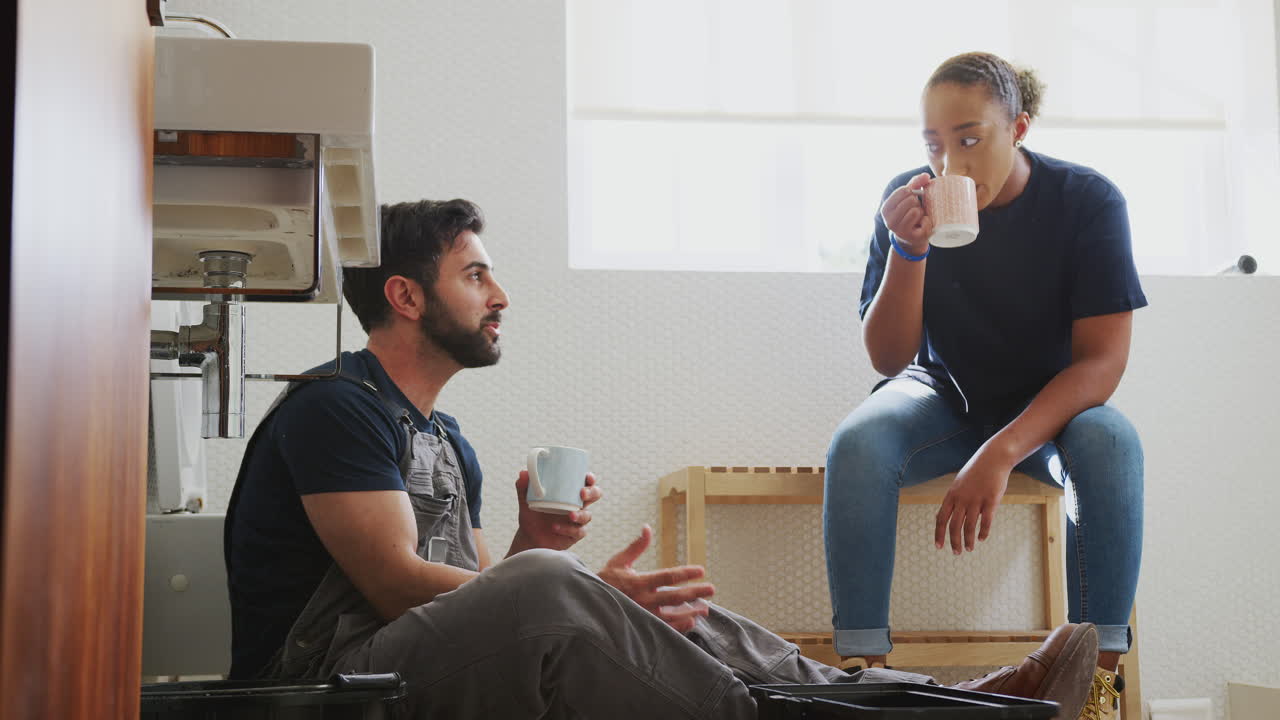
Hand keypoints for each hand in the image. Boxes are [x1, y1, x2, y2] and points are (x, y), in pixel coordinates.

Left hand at [513, 470, 601, 550]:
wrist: (528, 537)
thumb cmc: (531, 515)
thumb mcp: (525, 500)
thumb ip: (523, 487)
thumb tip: (523, 473)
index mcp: (570, 492)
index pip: (585, 482)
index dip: (590, 478)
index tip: (587, 476)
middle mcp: (577, 504)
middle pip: (595, 495)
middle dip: (592, 492)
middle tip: (582, 493)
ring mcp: (578, 520)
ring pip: (588, 515)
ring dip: (581, 514)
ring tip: (570, 515)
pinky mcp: (575, 534)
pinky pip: (578, 532)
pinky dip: (568, 529)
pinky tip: (556, 527)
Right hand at [598, 525, 715, 631]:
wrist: (589, 605)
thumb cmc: (605, 581)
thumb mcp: (619, 561)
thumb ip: (637, 546)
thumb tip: (647, 527)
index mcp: (639, 582)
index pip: (668, 576)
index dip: (686, 573)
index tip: (701, 571)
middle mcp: (643, 600)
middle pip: (675, 596)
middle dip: (695, 593)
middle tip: (711, 589)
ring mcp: (643, 616)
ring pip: (672, 615)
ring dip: (691, 612)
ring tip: (706, 609)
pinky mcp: (642, 628)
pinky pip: (664, 629)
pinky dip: (679, 626)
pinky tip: (691, 622)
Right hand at [880, 172, 934, 252]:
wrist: (912, 238)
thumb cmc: (910, 214)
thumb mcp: (908, 198)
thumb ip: (915, 184)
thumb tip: (926, 176)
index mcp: (886, 209)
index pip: (903, 191)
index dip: (912, 191)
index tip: (912, 198)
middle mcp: (889, 221)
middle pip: (910, 200)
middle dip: (916, 203)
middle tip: (915, 211)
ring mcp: (899, 231)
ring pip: (916, 210)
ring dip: (921, 212)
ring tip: (918, 218)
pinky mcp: (912, 237)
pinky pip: (924, 221)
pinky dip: (927, 221)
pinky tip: (921, 225)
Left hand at [934, 450, 1011, 553]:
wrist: (992, 459)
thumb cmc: (975, 473)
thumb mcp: (958, 485)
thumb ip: (951, 501)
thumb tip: (942, 516)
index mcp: (951, 495)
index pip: (941, 518)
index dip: (939, 534)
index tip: (938, 546)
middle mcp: (962, 499)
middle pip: (954, 525)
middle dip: (953, 541)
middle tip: (956, 553)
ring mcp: (976, 500)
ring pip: (969, 526)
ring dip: (968, 540)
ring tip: (969, 549)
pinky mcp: (991, 500)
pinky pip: (986, 520)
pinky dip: (983, 532)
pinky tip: (981, 539)